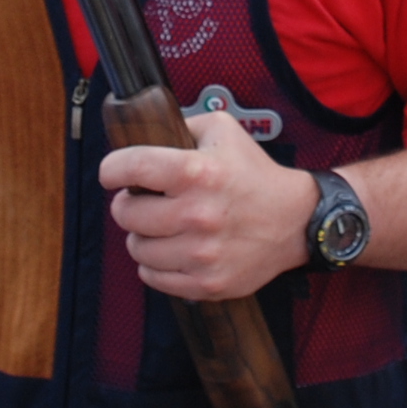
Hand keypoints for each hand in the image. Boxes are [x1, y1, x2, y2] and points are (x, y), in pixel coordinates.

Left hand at [103, 110, 317, 299]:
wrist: (294, 221)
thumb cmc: (255, 174)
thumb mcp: (222, 131)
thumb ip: (180, 125)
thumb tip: (142, 130)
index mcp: (199, 172)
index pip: (132, 167)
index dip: (112, 169)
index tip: (111, 173)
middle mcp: (198, 214)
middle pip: (126, 213)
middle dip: (128, 204)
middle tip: (142, 201)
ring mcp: (202, 254)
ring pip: (137, 248)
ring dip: (142, 236)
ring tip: (159, 227)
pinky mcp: (207, 283)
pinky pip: (153, 277)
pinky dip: (155, 264)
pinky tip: (171, 250)